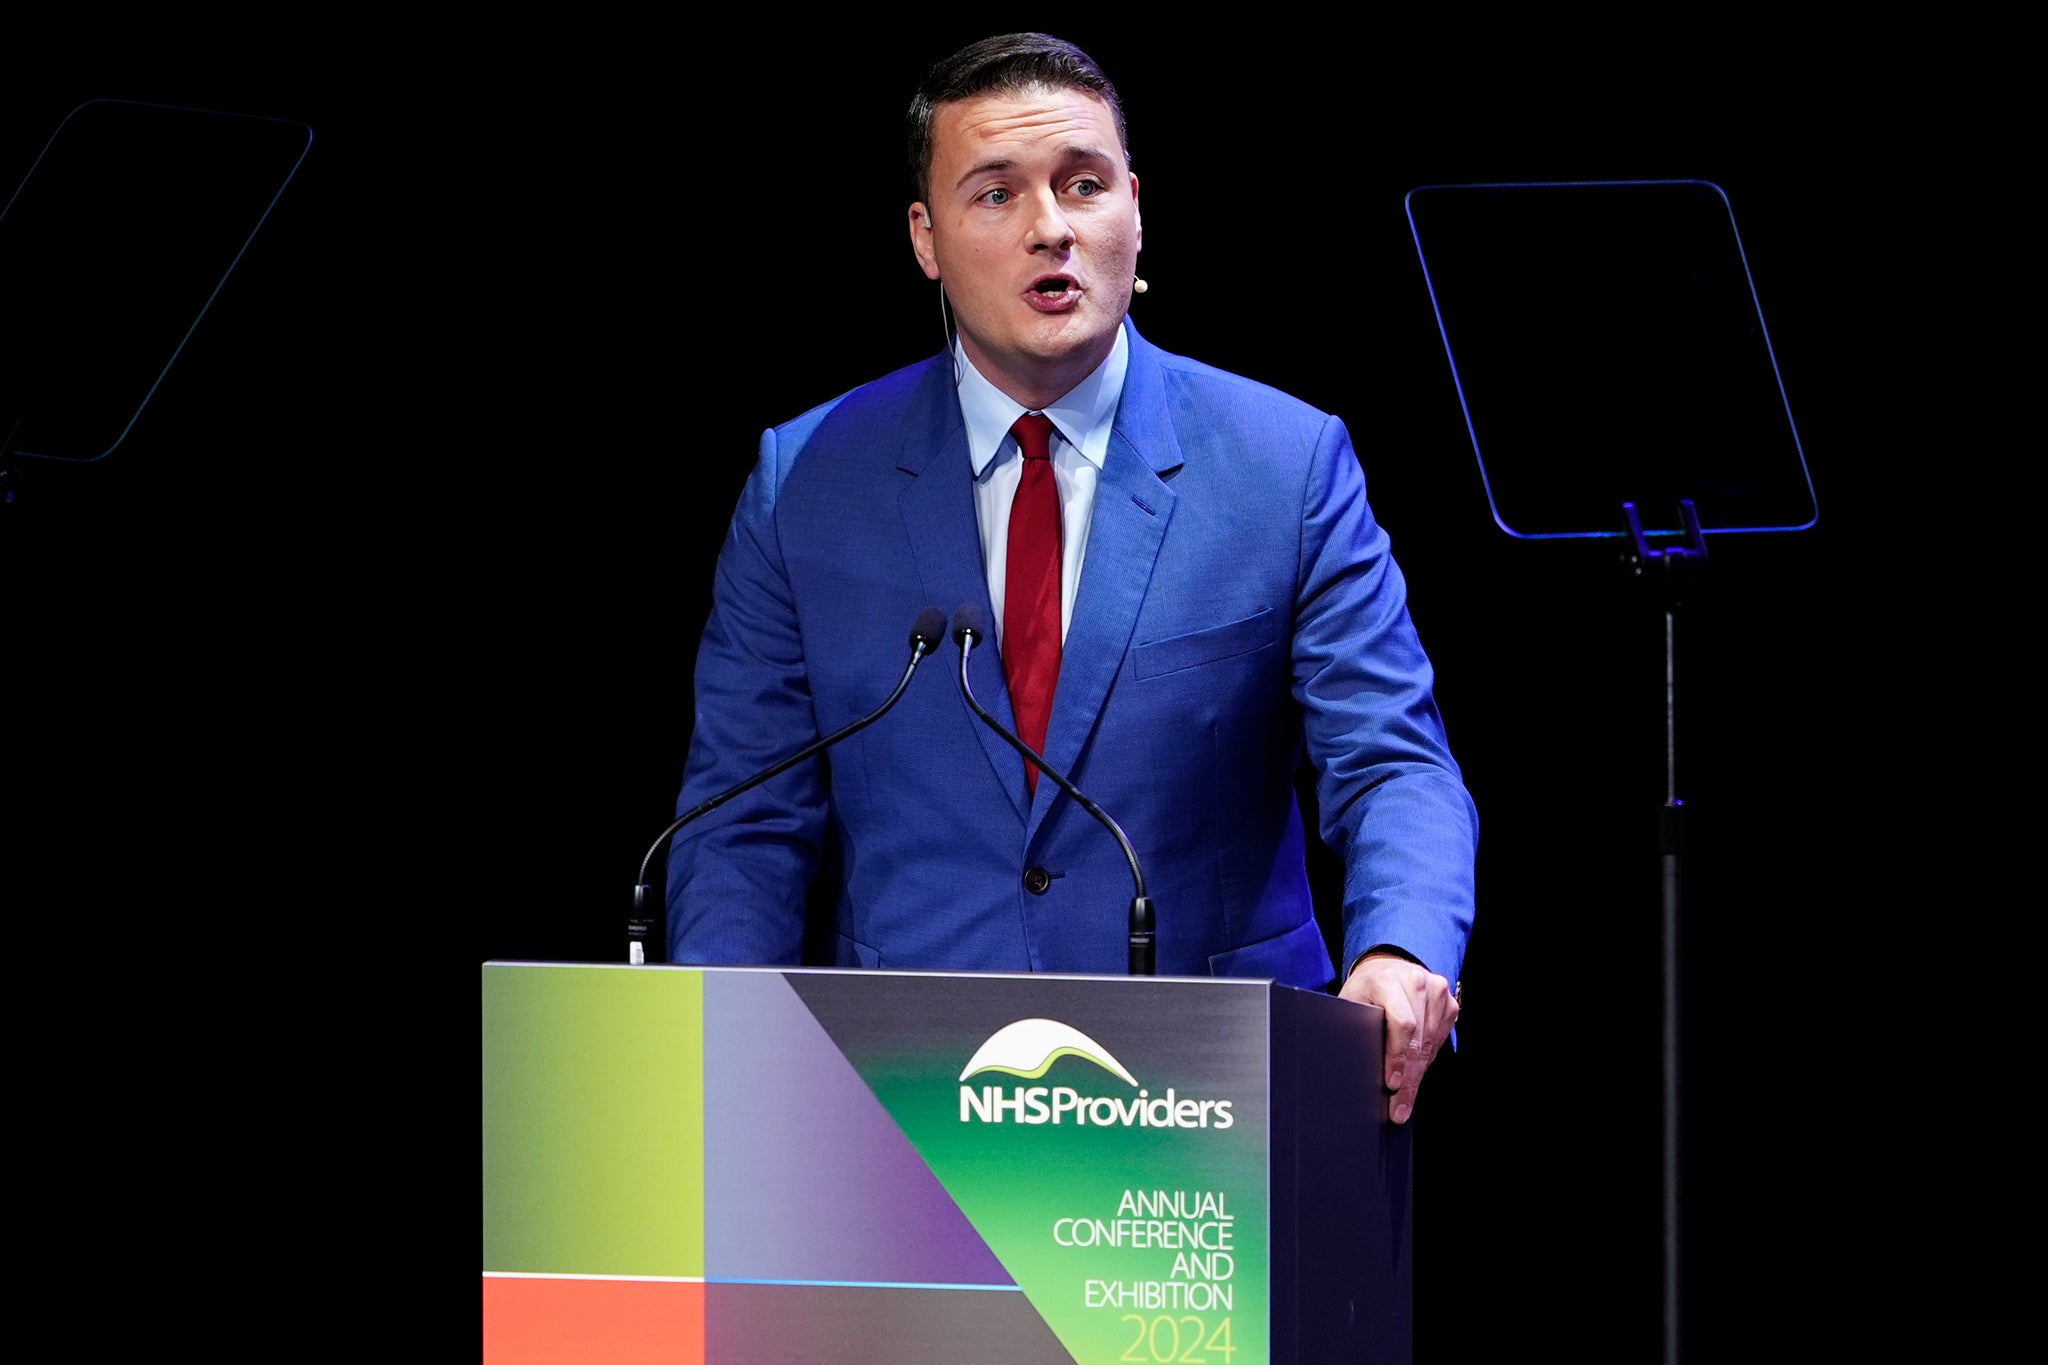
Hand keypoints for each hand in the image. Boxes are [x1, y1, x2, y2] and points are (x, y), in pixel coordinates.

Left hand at [1339, 951, 1459, 1124]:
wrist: (1388, 967)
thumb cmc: (1365, 990)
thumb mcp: (1352, 1002)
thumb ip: (1353, 1025)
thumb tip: (1349, 1068)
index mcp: (1387, 980)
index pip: (1402, 1024)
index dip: (1397, 1057)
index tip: (1391, 1084)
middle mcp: (1416, 981)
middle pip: (1418, 1041)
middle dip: (1408, 1079)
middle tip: (1399, 1108)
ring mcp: (1437, 990)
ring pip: (1431, 1044)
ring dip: (1418, 1075)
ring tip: (1405, 1101)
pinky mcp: (1450, 1002)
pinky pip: (1440, 1040)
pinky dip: (1427, 1061)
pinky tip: (1414, 1075)